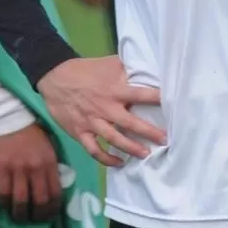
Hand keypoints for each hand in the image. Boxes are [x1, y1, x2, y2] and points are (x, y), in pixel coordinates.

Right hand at [0, 124, 61, 220]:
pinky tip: (5, 206)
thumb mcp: (49, 146)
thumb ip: (52, 165)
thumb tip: (54, 185)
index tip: (50, 216)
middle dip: (39, 216)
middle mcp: (36, 169)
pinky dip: (4, 204)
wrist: (8, 115)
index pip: (56, 193)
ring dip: (21, 215)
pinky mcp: (1, 168)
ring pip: (21, 201)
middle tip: (35, 221)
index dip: (54, 209)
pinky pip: (3, 193)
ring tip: (20, 219)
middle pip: (40, 201)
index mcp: (50, 162)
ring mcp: (18, 169)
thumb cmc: (31, 131)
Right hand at [38, 55, 164, 167]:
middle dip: (149, 132)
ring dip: (131, 148)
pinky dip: (106, 159)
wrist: (54, 76)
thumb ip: (127, 68)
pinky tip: (119, 163)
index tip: (174, 105)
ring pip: (114, 139)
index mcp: (114, 90)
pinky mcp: (80, 132)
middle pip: (130, 123)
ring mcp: (91, 122)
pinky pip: (94, 150)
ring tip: (146, 154)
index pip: (140, 95)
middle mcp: (105, 108)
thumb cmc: (84, 70)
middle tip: (165, 140)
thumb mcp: (108, 64)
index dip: (157, 99)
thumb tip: (147, 68)